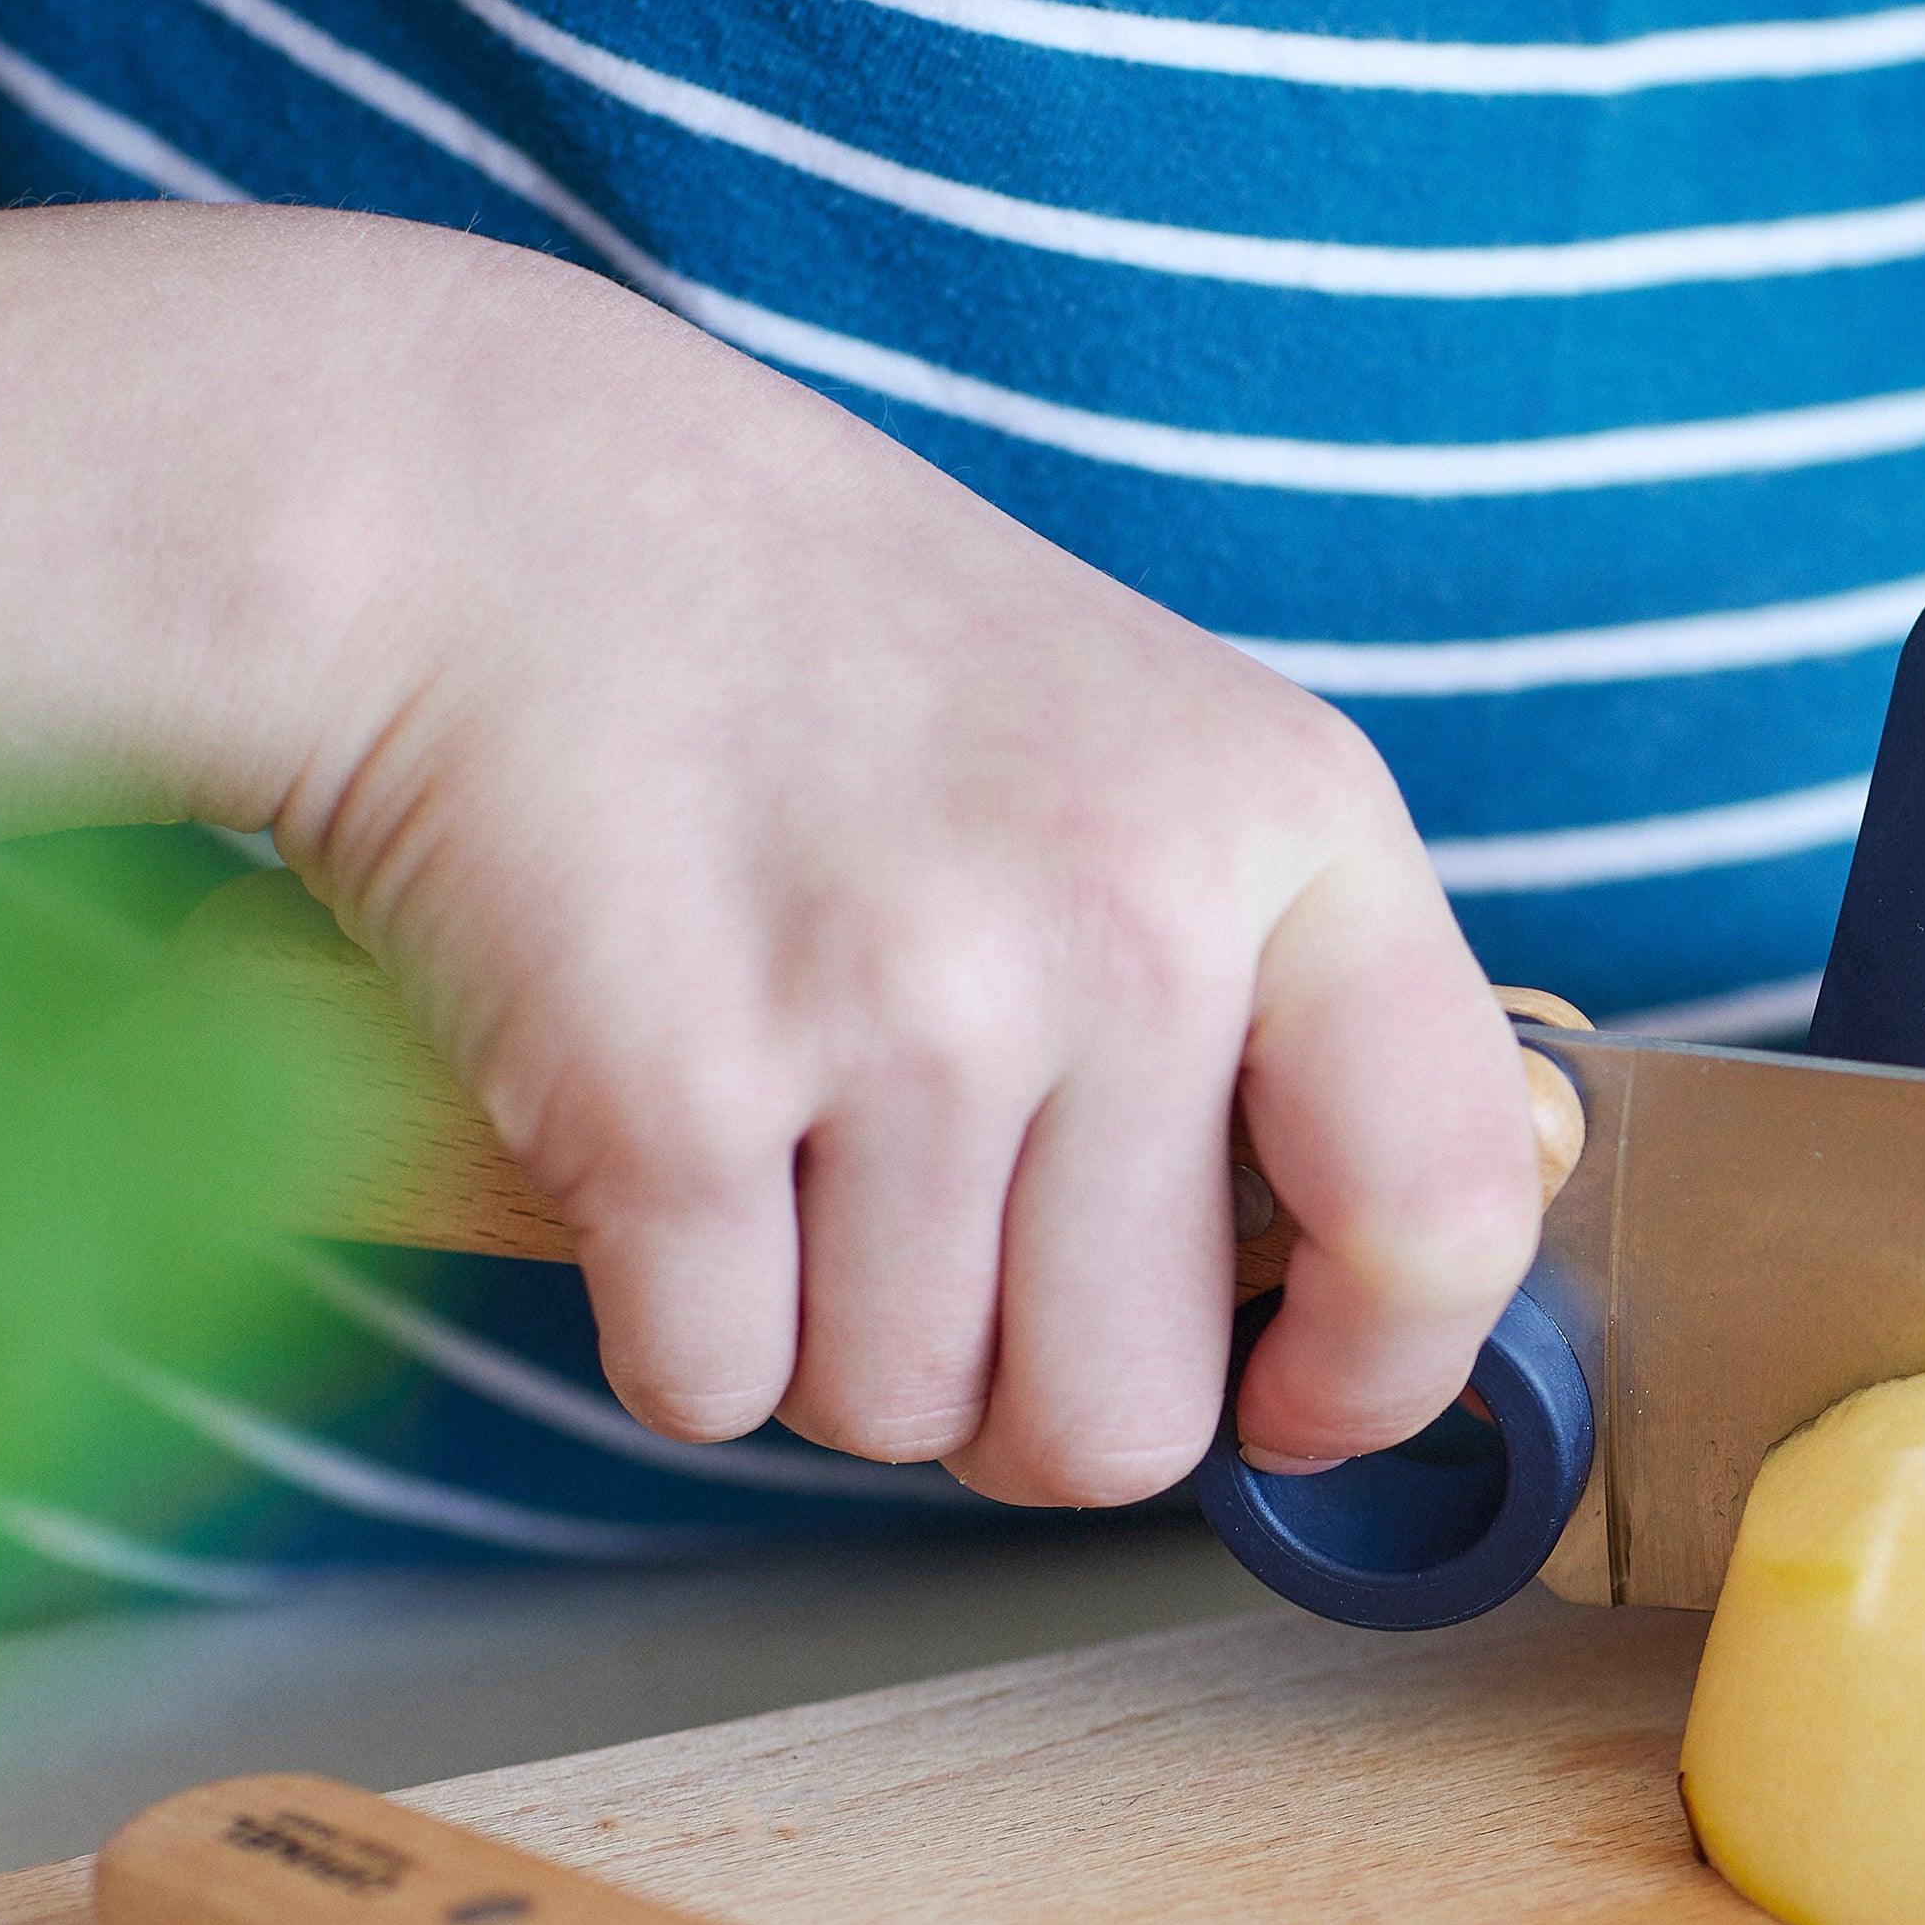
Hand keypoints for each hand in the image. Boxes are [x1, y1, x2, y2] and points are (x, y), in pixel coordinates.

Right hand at [0, 206, 1542, 1503]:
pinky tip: (653, 1136)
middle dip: (1015, 1394)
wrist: (474, 506)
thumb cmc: (817, 649)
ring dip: (825, 1338)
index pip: (1450, 1213)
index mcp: (1291, 822)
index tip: (1285, 1403)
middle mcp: (1130, 923)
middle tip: (929, 1234)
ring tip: (782, 1123)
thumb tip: (1338, 1315)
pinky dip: (670, 1323)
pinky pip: (713, 1389)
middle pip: (1131, 1417)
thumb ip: (1269, 1001)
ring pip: (900, 1416)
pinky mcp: (675, 1099)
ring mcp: (909, 1012)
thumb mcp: (1146, 748)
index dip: (1370, 1375)